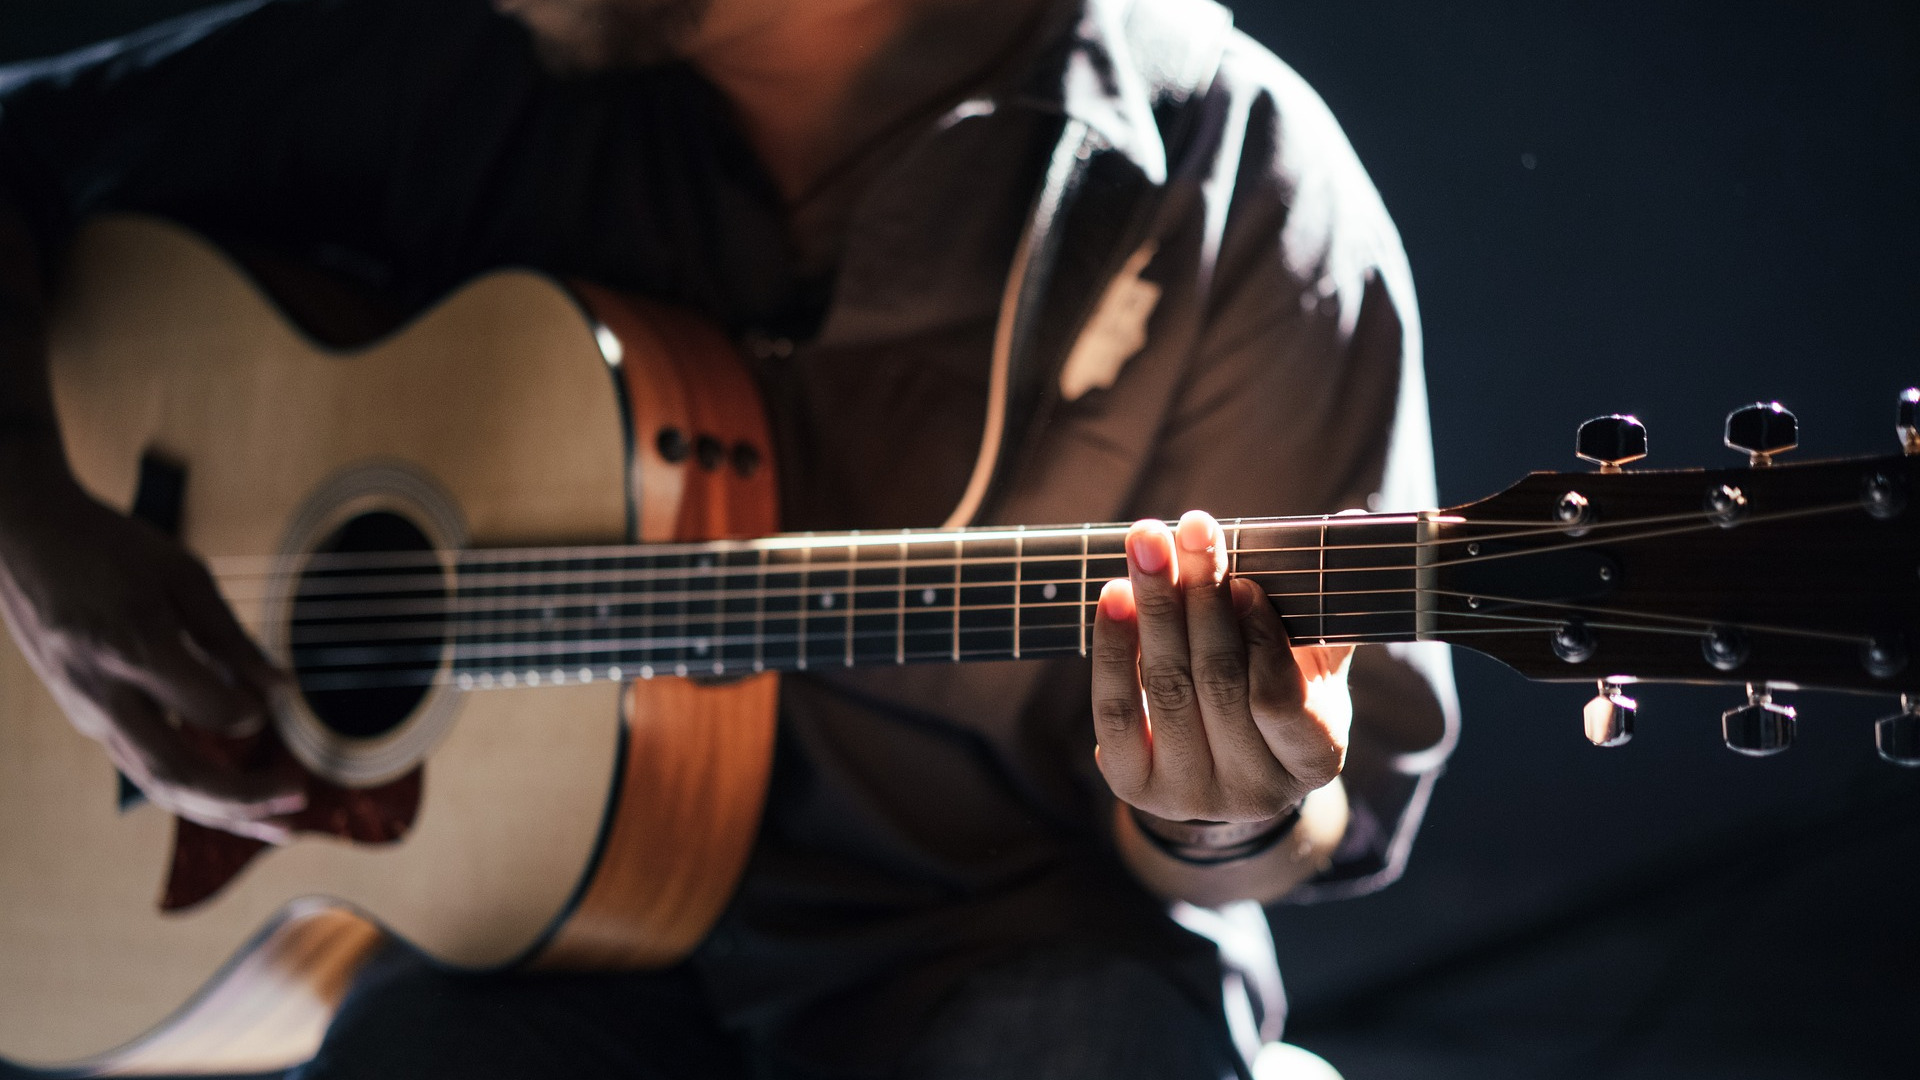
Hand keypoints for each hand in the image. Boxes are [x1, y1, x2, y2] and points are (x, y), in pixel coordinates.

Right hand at [0, 471, 304, 841]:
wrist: (24, 539)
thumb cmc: (111, 548)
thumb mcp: (183, 575)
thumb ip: (232, 638)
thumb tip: (284, 691)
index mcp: (134, 648)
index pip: (208, 709)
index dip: (250, 712)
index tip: (276, 699)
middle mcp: (105, 694)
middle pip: (177, 773)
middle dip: (243, 799)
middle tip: (301, 801)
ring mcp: (89, 713)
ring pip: (158, 784)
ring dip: (223, 812)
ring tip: (280, 827)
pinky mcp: (87, 719)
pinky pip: (144, 768)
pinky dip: (194, 792)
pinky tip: (235, 803)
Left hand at [1091, 511, 1352, 828]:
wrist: (1221, 765)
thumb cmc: (1276, 696)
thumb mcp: (1312, 664)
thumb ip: (1324, 605)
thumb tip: (1353, 520)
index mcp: (1313, 760)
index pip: (1280, 700)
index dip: (1260, 638)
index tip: (1244, 581)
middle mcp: (1253, 791)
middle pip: (1217, 682)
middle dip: (1201, 597)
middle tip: (1192, 529)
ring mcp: (1189, 794)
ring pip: (1166, 689)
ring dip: (1154, 607)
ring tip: (1147, 544)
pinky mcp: (1134, 785)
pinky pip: (1116, 709)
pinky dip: (1114, 647)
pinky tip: (1115, 595)